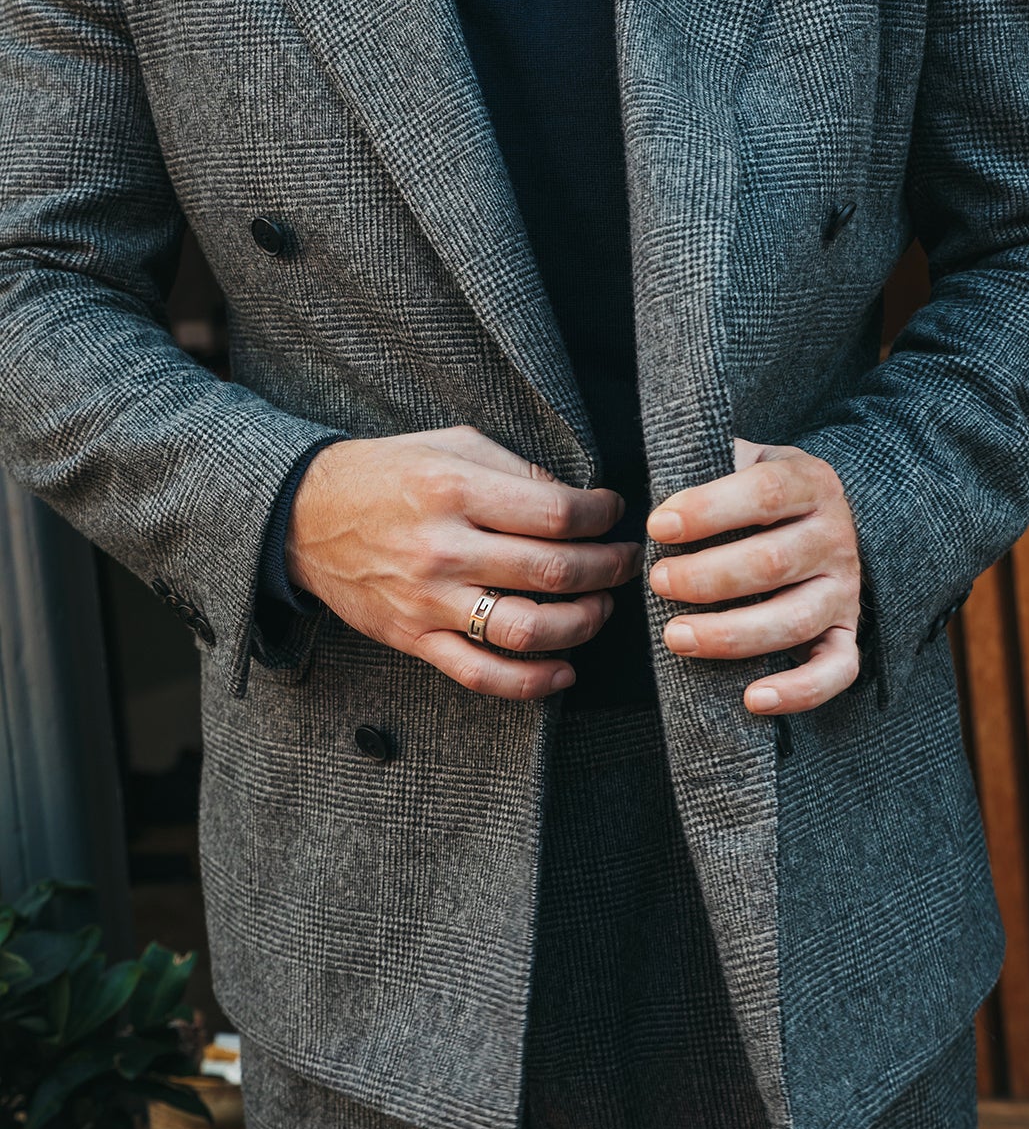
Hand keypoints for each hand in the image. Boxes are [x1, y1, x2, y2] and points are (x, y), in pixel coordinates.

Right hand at [285, 426, 641, 699]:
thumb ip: (514, 469)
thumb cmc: (384, 474)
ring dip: (582, 624)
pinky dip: (532, 682)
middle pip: (552, 572)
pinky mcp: (414, 639)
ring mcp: (428, 601)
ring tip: (600, 608)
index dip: (600, 516)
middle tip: (624, 562)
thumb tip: (577, 498)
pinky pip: (482, 674)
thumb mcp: (449, 445)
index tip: (613, 512)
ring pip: (527, 630)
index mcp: (453, 490)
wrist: (304, 516)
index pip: (555, 513)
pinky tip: (563, 670)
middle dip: (607, 569)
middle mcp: (443, 549)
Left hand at [645, 438, 860, 715]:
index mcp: (811, 483)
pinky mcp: (846, 633)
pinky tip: (752, 698)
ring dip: (731, 634)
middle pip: (773, 562)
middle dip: (707, 577)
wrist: (820, 516)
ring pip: (794, 620)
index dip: (710, 510)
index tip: (658, 526)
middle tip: (657, 582)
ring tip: (675, 637)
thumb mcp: (742, 460)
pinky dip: (799, 691)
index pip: (766, 492)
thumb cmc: (758, 493)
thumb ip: (708, 462)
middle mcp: (835, 536)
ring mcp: (844, 589)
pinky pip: (836, 670)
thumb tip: (654, 491)